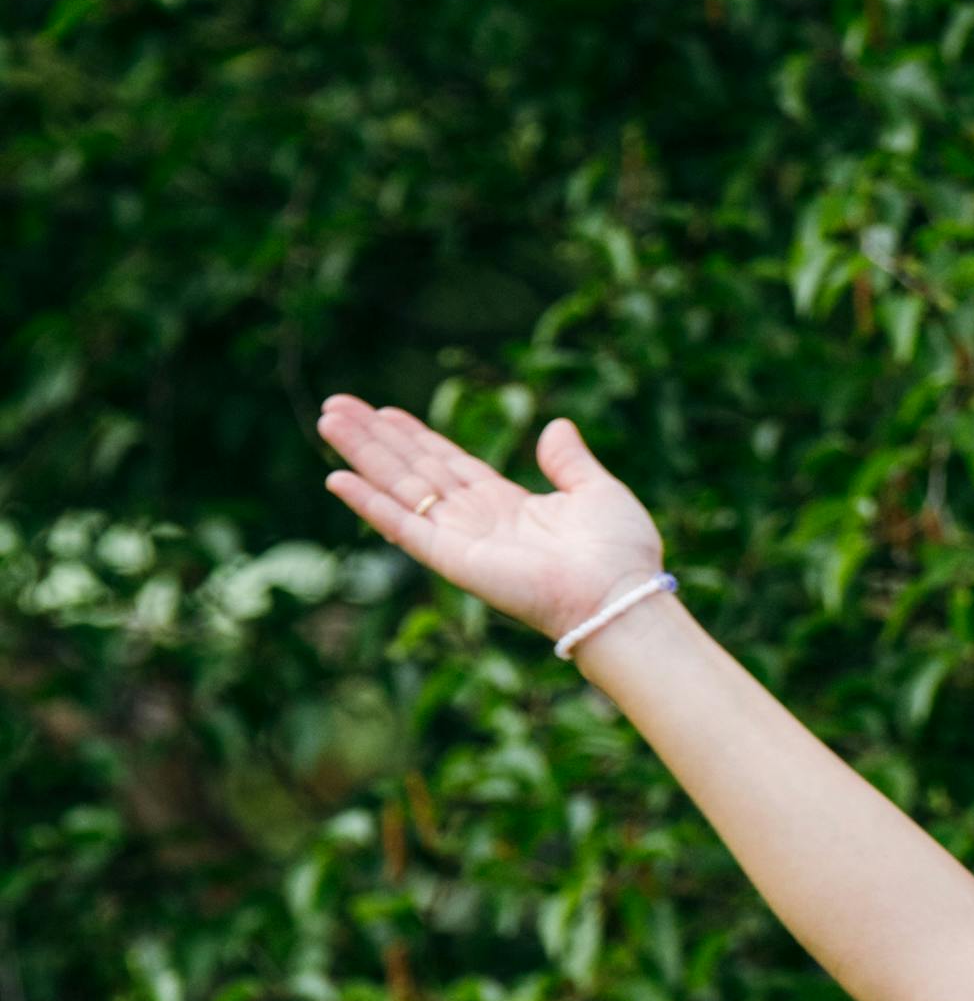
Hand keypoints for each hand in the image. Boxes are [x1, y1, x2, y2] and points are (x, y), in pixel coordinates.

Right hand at [314, 399, 662, 646]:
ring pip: (399, 488)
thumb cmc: (619, 553)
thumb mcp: (598, 490)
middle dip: (375, 438)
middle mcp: (477, 523)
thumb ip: (569, 460)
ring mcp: (461, 541)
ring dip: (361, 455)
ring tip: (328, 421)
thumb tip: (556, 426)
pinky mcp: (452, 560)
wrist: (619, 595)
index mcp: (508, 507)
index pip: (448, 465)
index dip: (414, 436)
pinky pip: (401, 527)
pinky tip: (336, 477)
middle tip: (336, 405)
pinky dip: (368, 503)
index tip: (382, 411)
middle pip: (413, 471)